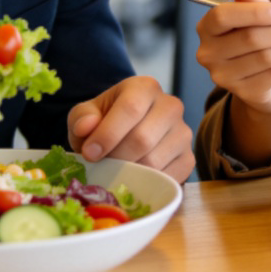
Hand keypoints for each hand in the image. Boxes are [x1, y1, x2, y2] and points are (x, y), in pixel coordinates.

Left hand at [67, 75, 193, 181]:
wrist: (126, 134)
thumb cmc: (105, 122)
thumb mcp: (87, 114)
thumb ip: (82, 117)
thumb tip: (86, 128)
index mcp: (145, 87)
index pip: (131, 108)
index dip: (108, 134)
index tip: (89, 153)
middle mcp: (171, 106)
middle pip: (142, 138)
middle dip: (116, 157)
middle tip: (100, 166)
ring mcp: (183, 133)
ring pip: (154, 161)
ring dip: (129, 173)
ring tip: (115, 171)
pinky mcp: (188, 158)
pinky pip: (167, 178)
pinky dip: (146, 184)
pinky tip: (133, 178)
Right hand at [195, 0, 270, 116]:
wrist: (262, 84)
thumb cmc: (257, 43)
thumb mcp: (257, 19)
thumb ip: (253, 3)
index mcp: (206, 28)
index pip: (223, 16)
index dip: (255, 12)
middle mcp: (208, 54)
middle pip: (251, 38)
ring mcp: (224, 76)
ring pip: (266, 57)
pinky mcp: (244, 93)